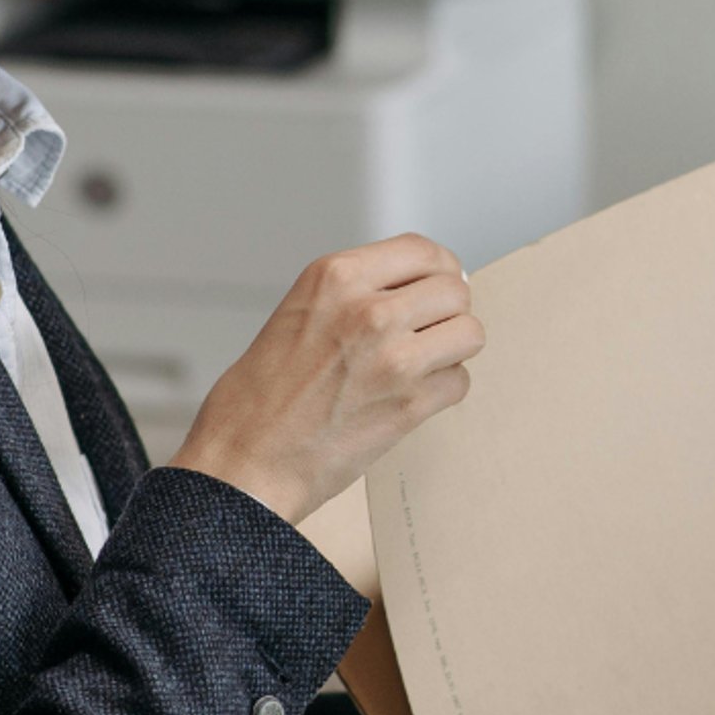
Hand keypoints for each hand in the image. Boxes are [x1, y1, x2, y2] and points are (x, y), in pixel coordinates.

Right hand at [166, 232, 483, 526]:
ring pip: (469, 333)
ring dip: (452, 350)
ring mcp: (394, 356)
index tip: (437, 286)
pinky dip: (443, 391)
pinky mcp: (410, 403)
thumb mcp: (299, 310)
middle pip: (455, 290)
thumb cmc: (260, 398)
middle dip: (447, 311)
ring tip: (422, 364)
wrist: (245, 463)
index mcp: (337, 277)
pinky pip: (459, 381)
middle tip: (428, 332)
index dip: (439, 269)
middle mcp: (369, 309)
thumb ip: (357, 291)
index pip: (423, 250)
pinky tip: (410, 397)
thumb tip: (421, 285)